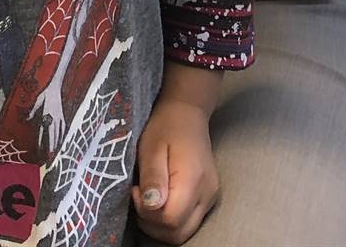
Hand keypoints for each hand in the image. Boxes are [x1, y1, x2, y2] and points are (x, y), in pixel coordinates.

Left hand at [27, 83, 68, 152]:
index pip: (43, 131)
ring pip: (58, 132)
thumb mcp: (37, 101)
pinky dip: (63, 134)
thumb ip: (33, 111)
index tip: (41, 150)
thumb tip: (27, 119)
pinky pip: (63, 127)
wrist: (55, 87)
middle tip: (50, 155)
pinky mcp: (62, 116)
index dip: (42, 141)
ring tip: (56, 151)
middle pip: (52, 135)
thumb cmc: (45, 94)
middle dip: (51, 146)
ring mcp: (59, 117)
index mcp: (46, 115)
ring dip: (57, 142)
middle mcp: (53, 118)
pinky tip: (63, 139)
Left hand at [132, 98, 218, 243]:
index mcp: (193, 180)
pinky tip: (159, 201)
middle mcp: (207, 194)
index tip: (135, 192)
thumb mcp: (151, 147)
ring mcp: (210, 198)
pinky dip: (170, 220)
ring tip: (147, 200)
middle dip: (152, 226)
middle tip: (138, 200)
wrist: (187, 113)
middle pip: (179, 234)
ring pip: (184, 232)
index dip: (147, 215)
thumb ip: (152, 178)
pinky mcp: (208, 198)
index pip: (170, 220)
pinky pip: (188, 222)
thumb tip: (151, 206)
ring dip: (160, 226)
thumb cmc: (165, 126)